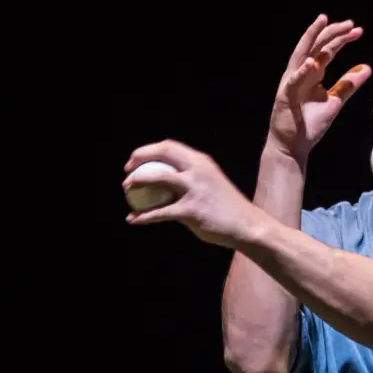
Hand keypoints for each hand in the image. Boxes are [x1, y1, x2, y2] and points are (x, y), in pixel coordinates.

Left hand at [123, 140, 265, 248]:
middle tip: (128, 170)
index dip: (149, 150)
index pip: (170, 147)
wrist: (246, 226)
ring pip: (156, 178)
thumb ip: (192, 180)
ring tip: (126, 189)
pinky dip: (143, 216)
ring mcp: (194, 190)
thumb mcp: (211, 185)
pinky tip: (133, 219)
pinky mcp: (191, 211)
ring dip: (136, 181)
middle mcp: (197, 171)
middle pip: (162, 153)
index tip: (137, 160)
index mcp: (202, 162)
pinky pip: (159, 212)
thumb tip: (168, 181)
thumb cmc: (227, 208)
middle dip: (139, 157)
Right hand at [268, 14, 372, 158]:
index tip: (359, 31)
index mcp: (312, 73)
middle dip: (331, 32)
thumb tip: (366, 67)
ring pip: (302, 55)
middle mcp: (300, 73)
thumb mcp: (334, 101)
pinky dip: (302, 71)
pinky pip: (294, 82)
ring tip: (324, 23)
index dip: (342, 39)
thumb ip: (348, 85)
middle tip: (350, 23)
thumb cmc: (309, 123)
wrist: (293, 146)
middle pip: (315, 46)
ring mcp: (291, 83)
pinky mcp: (285, 97)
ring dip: (313, 38)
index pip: (327, 49)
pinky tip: (312, 62)